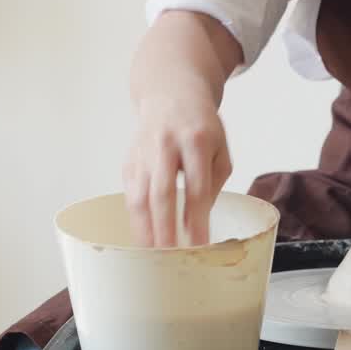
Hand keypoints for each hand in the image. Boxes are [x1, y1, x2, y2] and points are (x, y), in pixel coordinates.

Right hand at [123, 92, 231, 246]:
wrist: (171, 94)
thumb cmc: (201, 127)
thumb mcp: (220, 149)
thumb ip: (214, 182)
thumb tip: (199, 219)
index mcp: (196, 140)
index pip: (196, 187)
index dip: (196, 218)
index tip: (200, 244)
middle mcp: (165, 145)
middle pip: (162, 192)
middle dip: (164, 227)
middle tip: (168, 255)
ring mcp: (143, 152)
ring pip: (139, 194)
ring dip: (143, 227)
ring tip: (149, 254)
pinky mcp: (129, 160)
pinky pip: (130, 192)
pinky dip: (135, 216)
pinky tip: (141, 236)